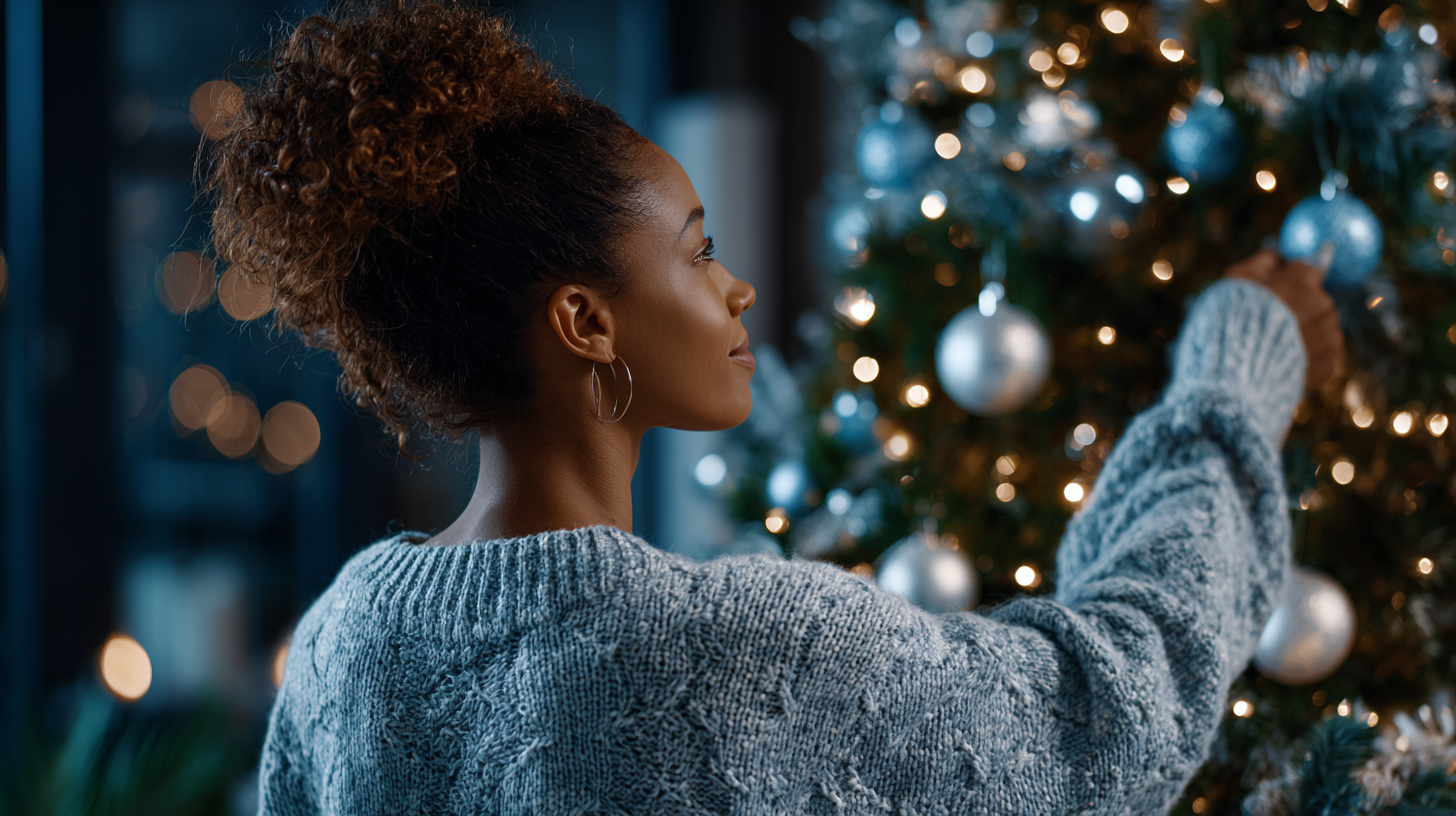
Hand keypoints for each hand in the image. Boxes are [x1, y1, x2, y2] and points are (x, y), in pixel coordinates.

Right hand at [1224, 248, 1343, 389]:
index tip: (1281, 283)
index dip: (1292, 275)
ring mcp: (1329, 336)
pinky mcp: (1329, 365)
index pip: (1309, 265)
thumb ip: (1262, 262)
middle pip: (1315, 299)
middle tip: (1267, 322)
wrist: (1236, 376)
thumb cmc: (1229, 322)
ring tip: (1270, 348)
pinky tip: (1281, 363)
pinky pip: (1320, 355)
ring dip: (1302, 332)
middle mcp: (1323, 304)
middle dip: (1296, 307)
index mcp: (1303, 280)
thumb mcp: (1235, 281)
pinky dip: (1305, 357)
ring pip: (1319, 327)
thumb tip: (1277, 251)